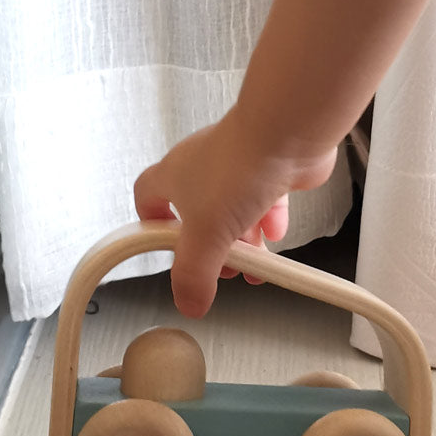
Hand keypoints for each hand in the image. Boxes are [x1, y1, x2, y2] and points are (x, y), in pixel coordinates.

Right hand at [134, 106, 336, 316]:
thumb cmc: (240, 165)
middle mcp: (202, 167)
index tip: (162, 250)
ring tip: (256, 264)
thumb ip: (195, 274)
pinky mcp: (269, 166)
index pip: (147, 199)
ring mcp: (237, 165)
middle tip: (220, 267)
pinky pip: (264, 199)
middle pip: (196, 214)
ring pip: (234, 210)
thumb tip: (189, 303)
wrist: (289, 132)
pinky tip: (275, 232)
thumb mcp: (207, 234)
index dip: (150, 225)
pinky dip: (268, 219)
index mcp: (173, 176)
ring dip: (244, 240)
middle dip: (210, 246)